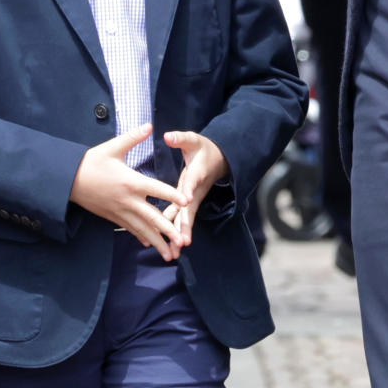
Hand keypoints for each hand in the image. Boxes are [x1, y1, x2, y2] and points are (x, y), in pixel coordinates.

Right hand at [70, 124, 187, 261]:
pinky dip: (142, 237)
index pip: (157, 189)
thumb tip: (150, 125)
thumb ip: (133, 137)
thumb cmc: (90, 162)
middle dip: (169, 231)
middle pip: (153, 217)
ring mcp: (120, 211)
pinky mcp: (113, 217)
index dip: (173, 195)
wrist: (68, 180)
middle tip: (183, 242)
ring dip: (157, 242)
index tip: (187, 203)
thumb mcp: (112, 147)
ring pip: (143, 229)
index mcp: (131, 181)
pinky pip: (131, 229)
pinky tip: (151, 245)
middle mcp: (128, 200)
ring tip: (170, 255)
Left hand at [161, 130, 228, 246]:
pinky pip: (182, 219)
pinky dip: (177, 232)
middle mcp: (196, 190)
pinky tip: (171, 248)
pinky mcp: (189, 204)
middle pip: (190, 209)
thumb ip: (181, 138)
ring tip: (175, 251)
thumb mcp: (193, 140)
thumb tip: (168, 135)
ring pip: (186, 219)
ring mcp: (193, 199)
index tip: (187, 199)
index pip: (192, 182)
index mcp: (197, 173)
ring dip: (181, 235)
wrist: (219, 159)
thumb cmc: (203, 149)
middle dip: (185, 225)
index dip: (189, 190)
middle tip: (182, 242)